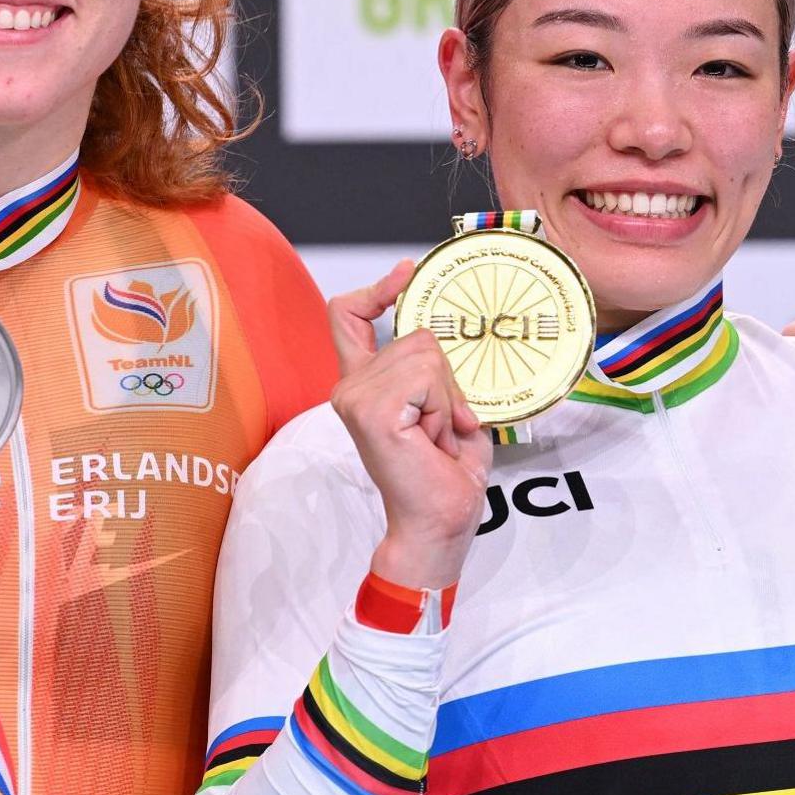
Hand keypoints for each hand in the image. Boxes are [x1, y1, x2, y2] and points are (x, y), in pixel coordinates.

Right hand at [328, 260, 490, 590]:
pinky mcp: (371, 411)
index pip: (347, 316)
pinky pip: (427, 379)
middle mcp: (350, 387)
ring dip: (447, 397)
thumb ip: (435, 372)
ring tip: (436, 435)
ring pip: (426, 354)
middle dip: (447, 378)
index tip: (406, 273)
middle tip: (443, 425)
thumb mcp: (444, 407)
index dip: (376, 289)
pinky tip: (433, 439)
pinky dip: (443, 407)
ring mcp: (355, 398)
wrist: (439, 521)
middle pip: (416, 334)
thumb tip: (446, 334)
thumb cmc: (444, 474)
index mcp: (364, 385)